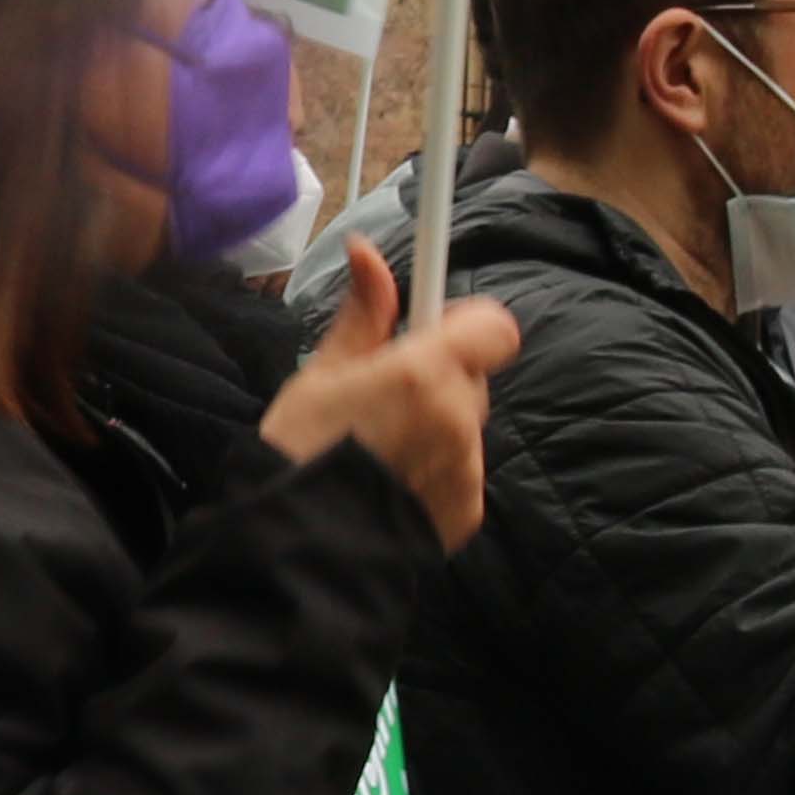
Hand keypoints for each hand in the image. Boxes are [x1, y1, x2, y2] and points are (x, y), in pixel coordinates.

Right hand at [258, 236, 525, 546]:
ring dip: (435, 426)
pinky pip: (462, 470)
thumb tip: (367, 252)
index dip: (464, 324)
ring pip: (464, 425)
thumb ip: (363, 313)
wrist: (302, 542)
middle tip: (382, 397)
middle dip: (437, 379)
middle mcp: (458, 417)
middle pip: (471, 378)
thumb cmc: (301, 450)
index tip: (425, 333)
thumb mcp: (322, 372)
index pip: (493, 326)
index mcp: (423, 372)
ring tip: (378, 448)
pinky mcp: (468, 508)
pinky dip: (436, 470)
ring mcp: (468, 468)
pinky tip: (390, 482)